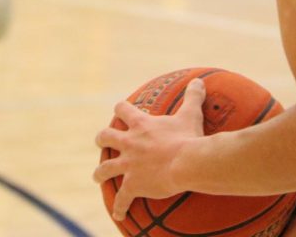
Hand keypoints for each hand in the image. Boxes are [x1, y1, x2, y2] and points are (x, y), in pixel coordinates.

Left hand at [93, 78, 206, 221]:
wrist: (185, 163)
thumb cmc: (188, 138)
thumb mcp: (190, 114)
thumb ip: (192, 97)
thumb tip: (199, 81)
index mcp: (141, 125)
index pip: (122, 110)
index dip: (120, 110)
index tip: (120, 112)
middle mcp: (130, 143)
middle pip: (105, 137)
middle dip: (102, 140)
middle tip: (102, 142)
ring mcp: (129, 165)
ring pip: (105, 169)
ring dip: (100, 173)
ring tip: (97, 176)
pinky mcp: (132, 184)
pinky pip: (122, 198)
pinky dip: (120, 206)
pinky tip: (118, 213)